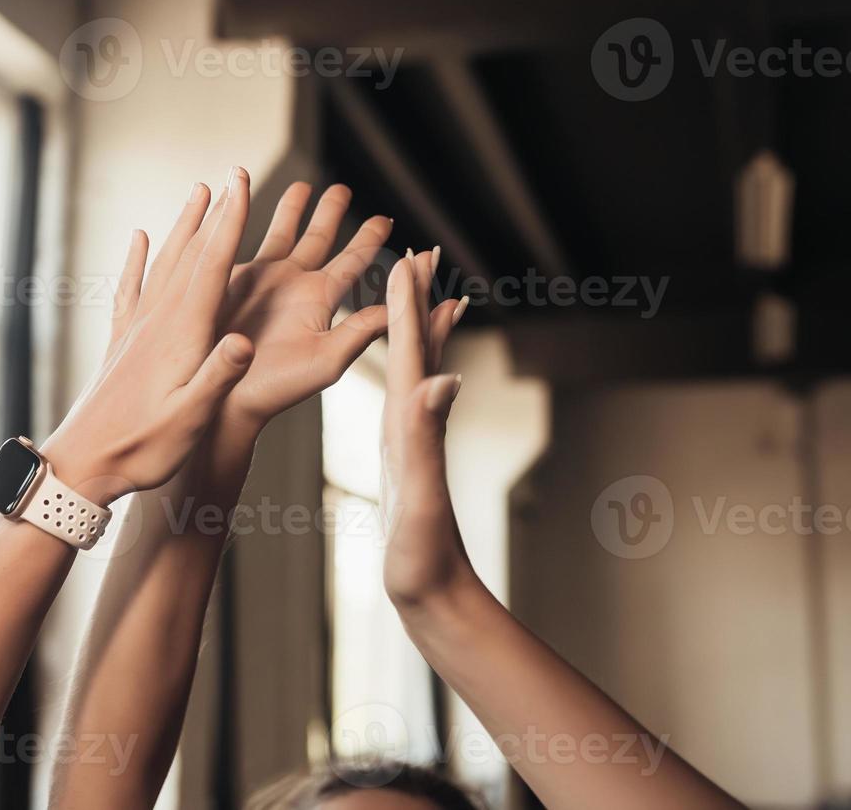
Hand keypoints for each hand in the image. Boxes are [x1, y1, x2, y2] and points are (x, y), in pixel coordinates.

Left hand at [40, 169, 256, 504]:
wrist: (84, 463)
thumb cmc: (142, 448)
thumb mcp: (190, 419)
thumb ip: (217, 378)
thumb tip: (244, 341)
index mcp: (181, 334)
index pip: (212, 266)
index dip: (230, 221)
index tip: (242, 181)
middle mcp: (158, 321)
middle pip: (191, 254)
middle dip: (215, 212)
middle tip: (232, 173)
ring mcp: (137, 328)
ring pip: (165, 263)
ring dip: (184, 226)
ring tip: (198, 193)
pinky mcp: (123, 342)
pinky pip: (132, 287)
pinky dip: (139, 258)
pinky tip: (141, 240)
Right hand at [213, 182, 393, 429]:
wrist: (221, 392)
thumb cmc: (276, 387)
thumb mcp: (326, 360)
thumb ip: (361, 330)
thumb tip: (401, 307)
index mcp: (320, 300)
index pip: (354, 261)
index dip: (370, 239)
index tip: (389, 217)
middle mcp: (294, 286)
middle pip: (319, 238)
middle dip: (330, 212)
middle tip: (343, 187)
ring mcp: (262, 279)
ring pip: (282, 232)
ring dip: (293, 208)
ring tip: (304, 184)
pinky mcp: (231, 277)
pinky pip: (244, 238)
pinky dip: (249, 215)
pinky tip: (250, 198)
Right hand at [380, 249, 472, 611]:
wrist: (436, 598)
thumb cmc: (424, 556)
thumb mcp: (420, 496)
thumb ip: (428, 439)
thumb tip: (447, 379)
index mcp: (410, 424)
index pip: (412, 350)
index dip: (410, 302)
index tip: (410, 253)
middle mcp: (414, 424)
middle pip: (421, 347)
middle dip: (421, 299)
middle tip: (423, 251)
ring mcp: (409, 440)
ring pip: (419, 369)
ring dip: (421, 328)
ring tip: (426, 296)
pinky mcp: (402, 458)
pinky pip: (407, 400)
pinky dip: (410, 373)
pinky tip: (411, 376)